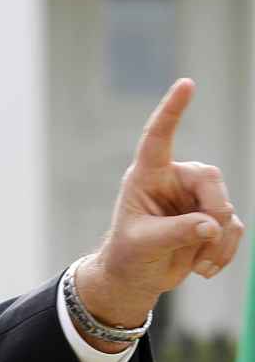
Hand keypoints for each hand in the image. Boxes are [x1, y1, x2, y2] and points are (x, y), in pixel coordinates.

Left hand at [76, 79, 243, 350]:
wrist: (135, 277)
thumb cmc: (128, 254)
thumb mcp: (144, 244)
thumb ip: (177, 232)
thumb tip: (214, 223)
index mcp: (146, 176)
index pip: (159, 138)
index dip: (172, 110)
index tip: (186, 84)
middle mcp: (173, 181)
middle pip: (210, 179)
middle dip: (214, 209)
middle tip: (206, 236)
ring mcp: (195, 200)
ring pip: (227, 208)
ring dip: (218, 241)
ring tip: (197, 264)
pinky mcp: (212, 219)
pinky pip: (234, 229)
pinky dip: (225, 252)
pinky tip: (204, 269)